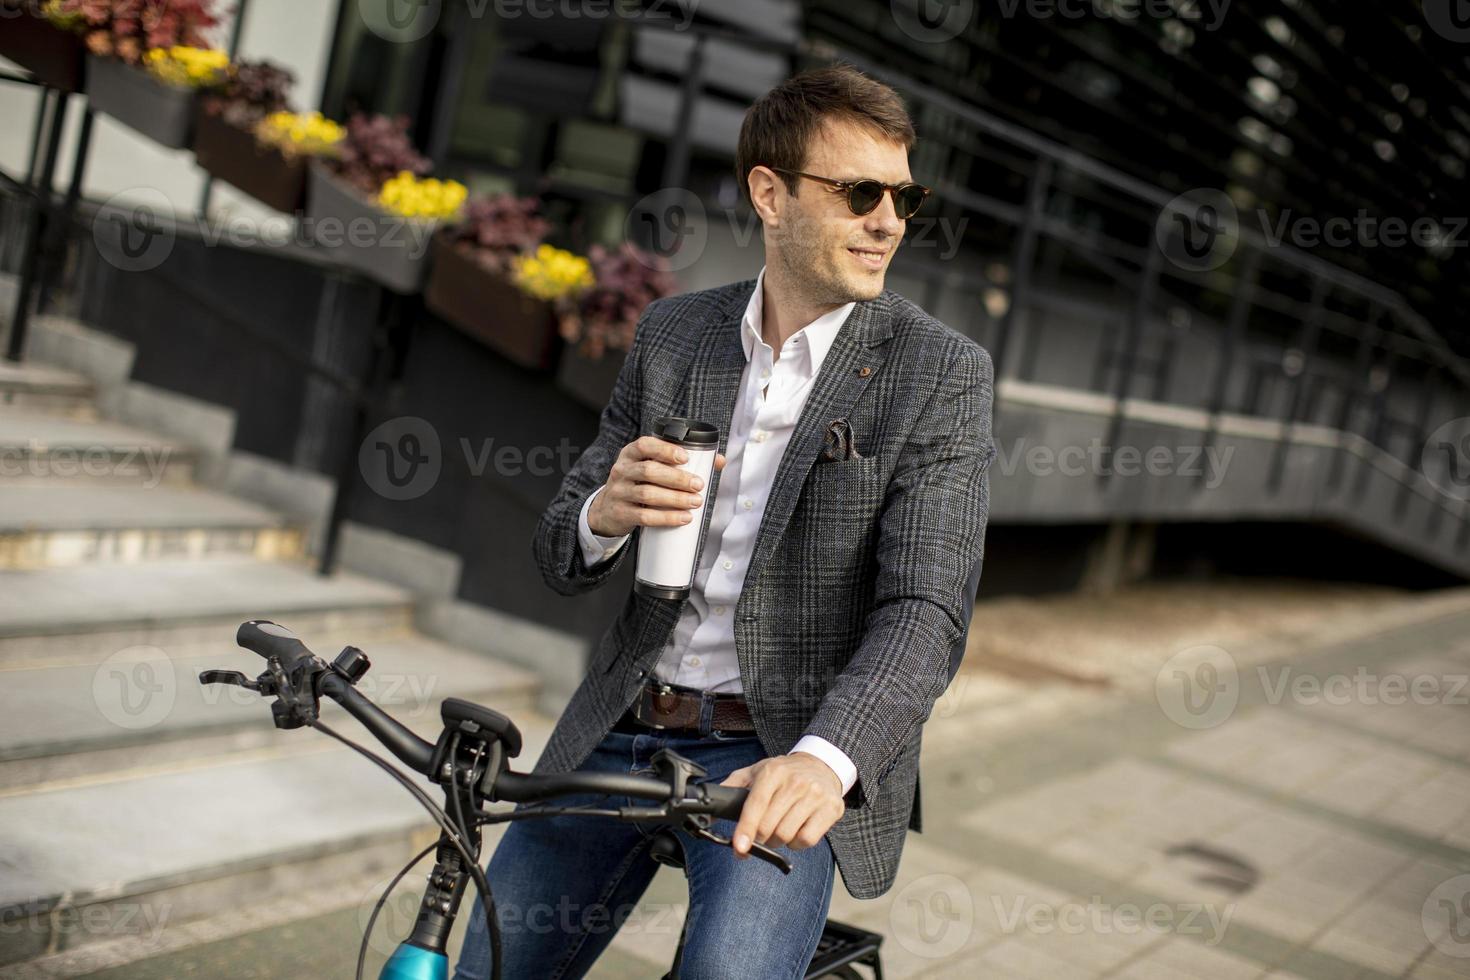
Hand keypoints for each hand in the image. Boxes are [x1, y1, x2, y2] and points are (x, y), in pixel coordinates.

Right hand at [588, 436, 725, 537]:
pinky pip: (644, 516)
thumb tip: (718, 461)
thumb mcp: (649, 468)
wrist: (607, 509)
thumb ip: (679, 462)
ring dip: (675, 498)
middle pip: (649, 471)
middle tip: (698, 485)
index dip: (665, 449)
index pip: (644, 445)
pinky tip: (683, 518)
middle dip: (677, 478)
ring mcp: (619, 492)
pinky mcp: (621, 513)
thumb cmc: (637, 484)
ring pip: (647, 494)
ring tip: (695, 502)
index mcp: (630, 454)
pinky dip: (666, 518)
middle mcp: (622, 471)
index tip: (685, 457)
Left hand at [719, 752, 844, 858]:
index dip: (746, 830)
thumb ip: (731, 788)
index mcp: (772, 772)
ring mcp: (815, 795)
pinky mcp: (831, 809)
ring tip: (779, 828)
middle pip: (769, 826)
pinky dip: (797, 843)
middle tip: (760, 834)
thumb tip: (708, 811)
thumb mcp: (755, 771)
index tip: (739, 848)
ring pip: (787, 836)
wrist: (821, 765)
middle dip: (760, 838)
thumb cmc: (784, 773)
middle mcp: (795, 782)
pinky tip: (796, 830)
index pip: (755, 806)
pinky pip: (807, 840)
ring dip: (778, 841)